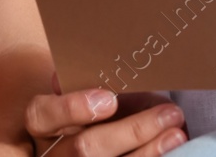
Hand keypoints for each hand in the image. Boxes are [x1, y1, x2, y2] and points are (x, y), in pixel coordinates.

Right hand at [24, 85, 184, 156]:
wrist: (90, 134)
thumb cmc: (90, 107)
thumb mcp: (84, 91)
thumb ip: (93, 80)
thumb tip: (120, 67)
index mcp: (39, 126)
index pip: (39, 115)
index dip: (70, 108)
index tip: (110, 99)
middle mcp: (50, 154)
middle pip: (83, 148)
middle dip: (131, 131)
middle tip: (169, 112)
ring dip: (147, 151)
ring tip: (176, 133)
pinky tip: (170, 148)